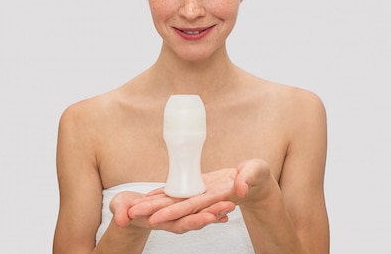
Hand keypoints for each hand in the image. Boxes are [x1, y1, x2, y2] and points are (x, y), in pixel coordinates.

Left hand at [126, 159, 275, 229]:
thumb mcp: (256, 173)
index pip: (191, 206)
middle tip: (131, 214)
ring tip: (133, 208)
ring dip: (154, 205)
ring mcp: (201, 193)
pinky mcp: (199, 186)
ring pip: (174, 201)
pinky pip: (179, 192)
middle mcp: (205, 199)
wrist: (258, 182)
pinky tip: (150, 195)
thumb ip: (248, 178)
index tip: (154, 218)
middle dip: (154, 211)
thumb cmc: (258, 176)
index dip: (172, 212)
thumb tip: (239, 188)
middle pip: (176, 207)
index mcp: (217, 197)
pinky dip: (164, 194)